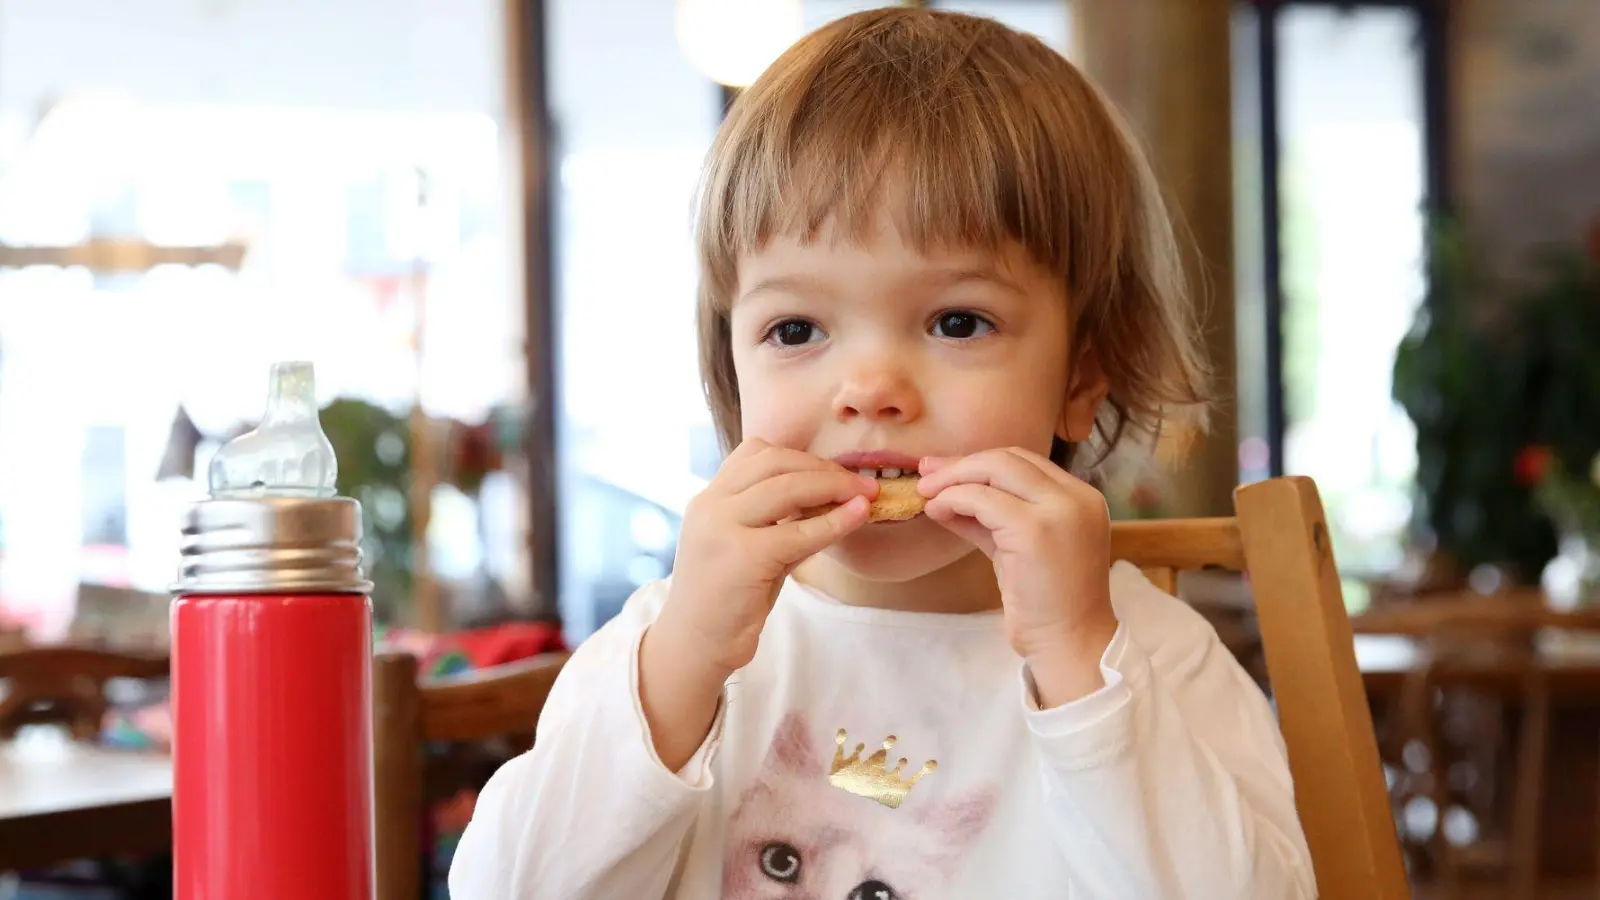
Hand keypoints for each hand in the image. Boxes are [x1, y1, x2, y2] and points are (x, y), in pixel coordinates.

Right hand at [657, 439, 876, 676]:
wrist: (694, 646)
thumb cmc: (727, 601)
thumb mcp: (749, 548)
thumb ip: (781, 522)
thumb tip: (834, 500)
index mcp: (709, 499)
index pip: (755, 452)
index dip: (800, 456)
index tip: (832, 472)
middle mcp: (710, 505)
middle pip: (774, 461)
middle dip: (824, 467)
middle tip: (861, 482)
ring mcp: (722, 528)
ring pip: (788, 487)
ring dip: (834, 486)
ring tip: (866, 495)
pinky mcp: (743, 556)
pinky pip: (800, 531)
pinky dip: (836, 520)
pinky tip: (858, 516)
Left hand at [917, 447, 1118, 705]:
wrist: (1070, 643)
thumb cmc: (1045, 603)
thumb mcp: (1017, 548)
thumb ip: (989, 518)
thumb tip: (944, 495)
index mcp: (1080, 497)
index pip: (1024, 461)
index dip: (979, 462)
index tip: (943, 470)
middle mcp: (1076, 497)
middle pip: (1008, 458)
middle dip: (961, 464)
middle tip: (926, 475)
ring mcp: (1059, 511)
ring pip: (994, 470)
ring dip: (952, 479)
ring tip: (925, 494)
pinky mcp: (1035, 531)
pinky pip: (982, 499)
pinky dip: (953, 499)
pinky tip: (936, 511)